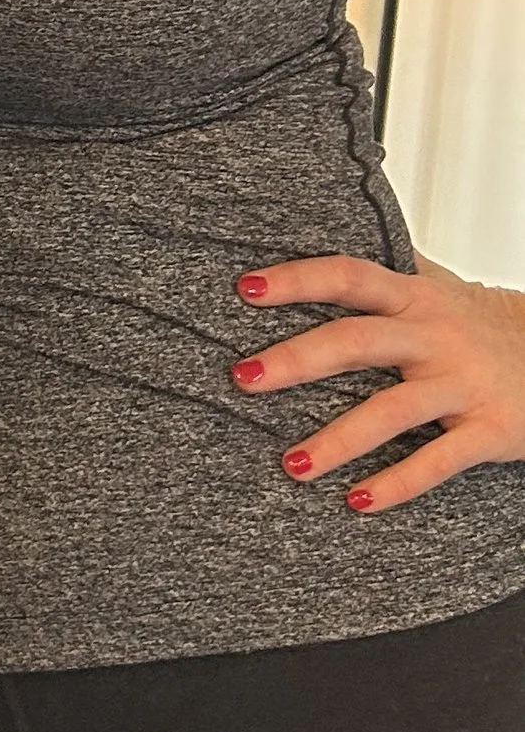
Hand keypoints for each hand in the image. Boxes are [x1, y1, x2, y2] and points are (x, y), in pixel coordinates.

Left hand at [231, 254, 524, 508]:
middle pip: (356, 341)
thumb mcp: (440, 288)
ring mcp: (462, 384)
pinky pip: (438, 460)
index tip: (245, 288)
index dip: (297, 280)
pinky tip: (357, 501)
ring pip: (392, 411)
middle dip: (297, 359)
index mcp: (415, 298)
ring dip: (339, 439)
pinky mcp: (490, 428)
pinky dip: (397, 483)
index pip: (349, 277)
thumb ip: (386, 271)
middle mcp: (434, 337)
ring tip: (291, 465)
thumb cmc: (484, 325)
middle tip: (242, 379)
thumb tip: (328, 230)